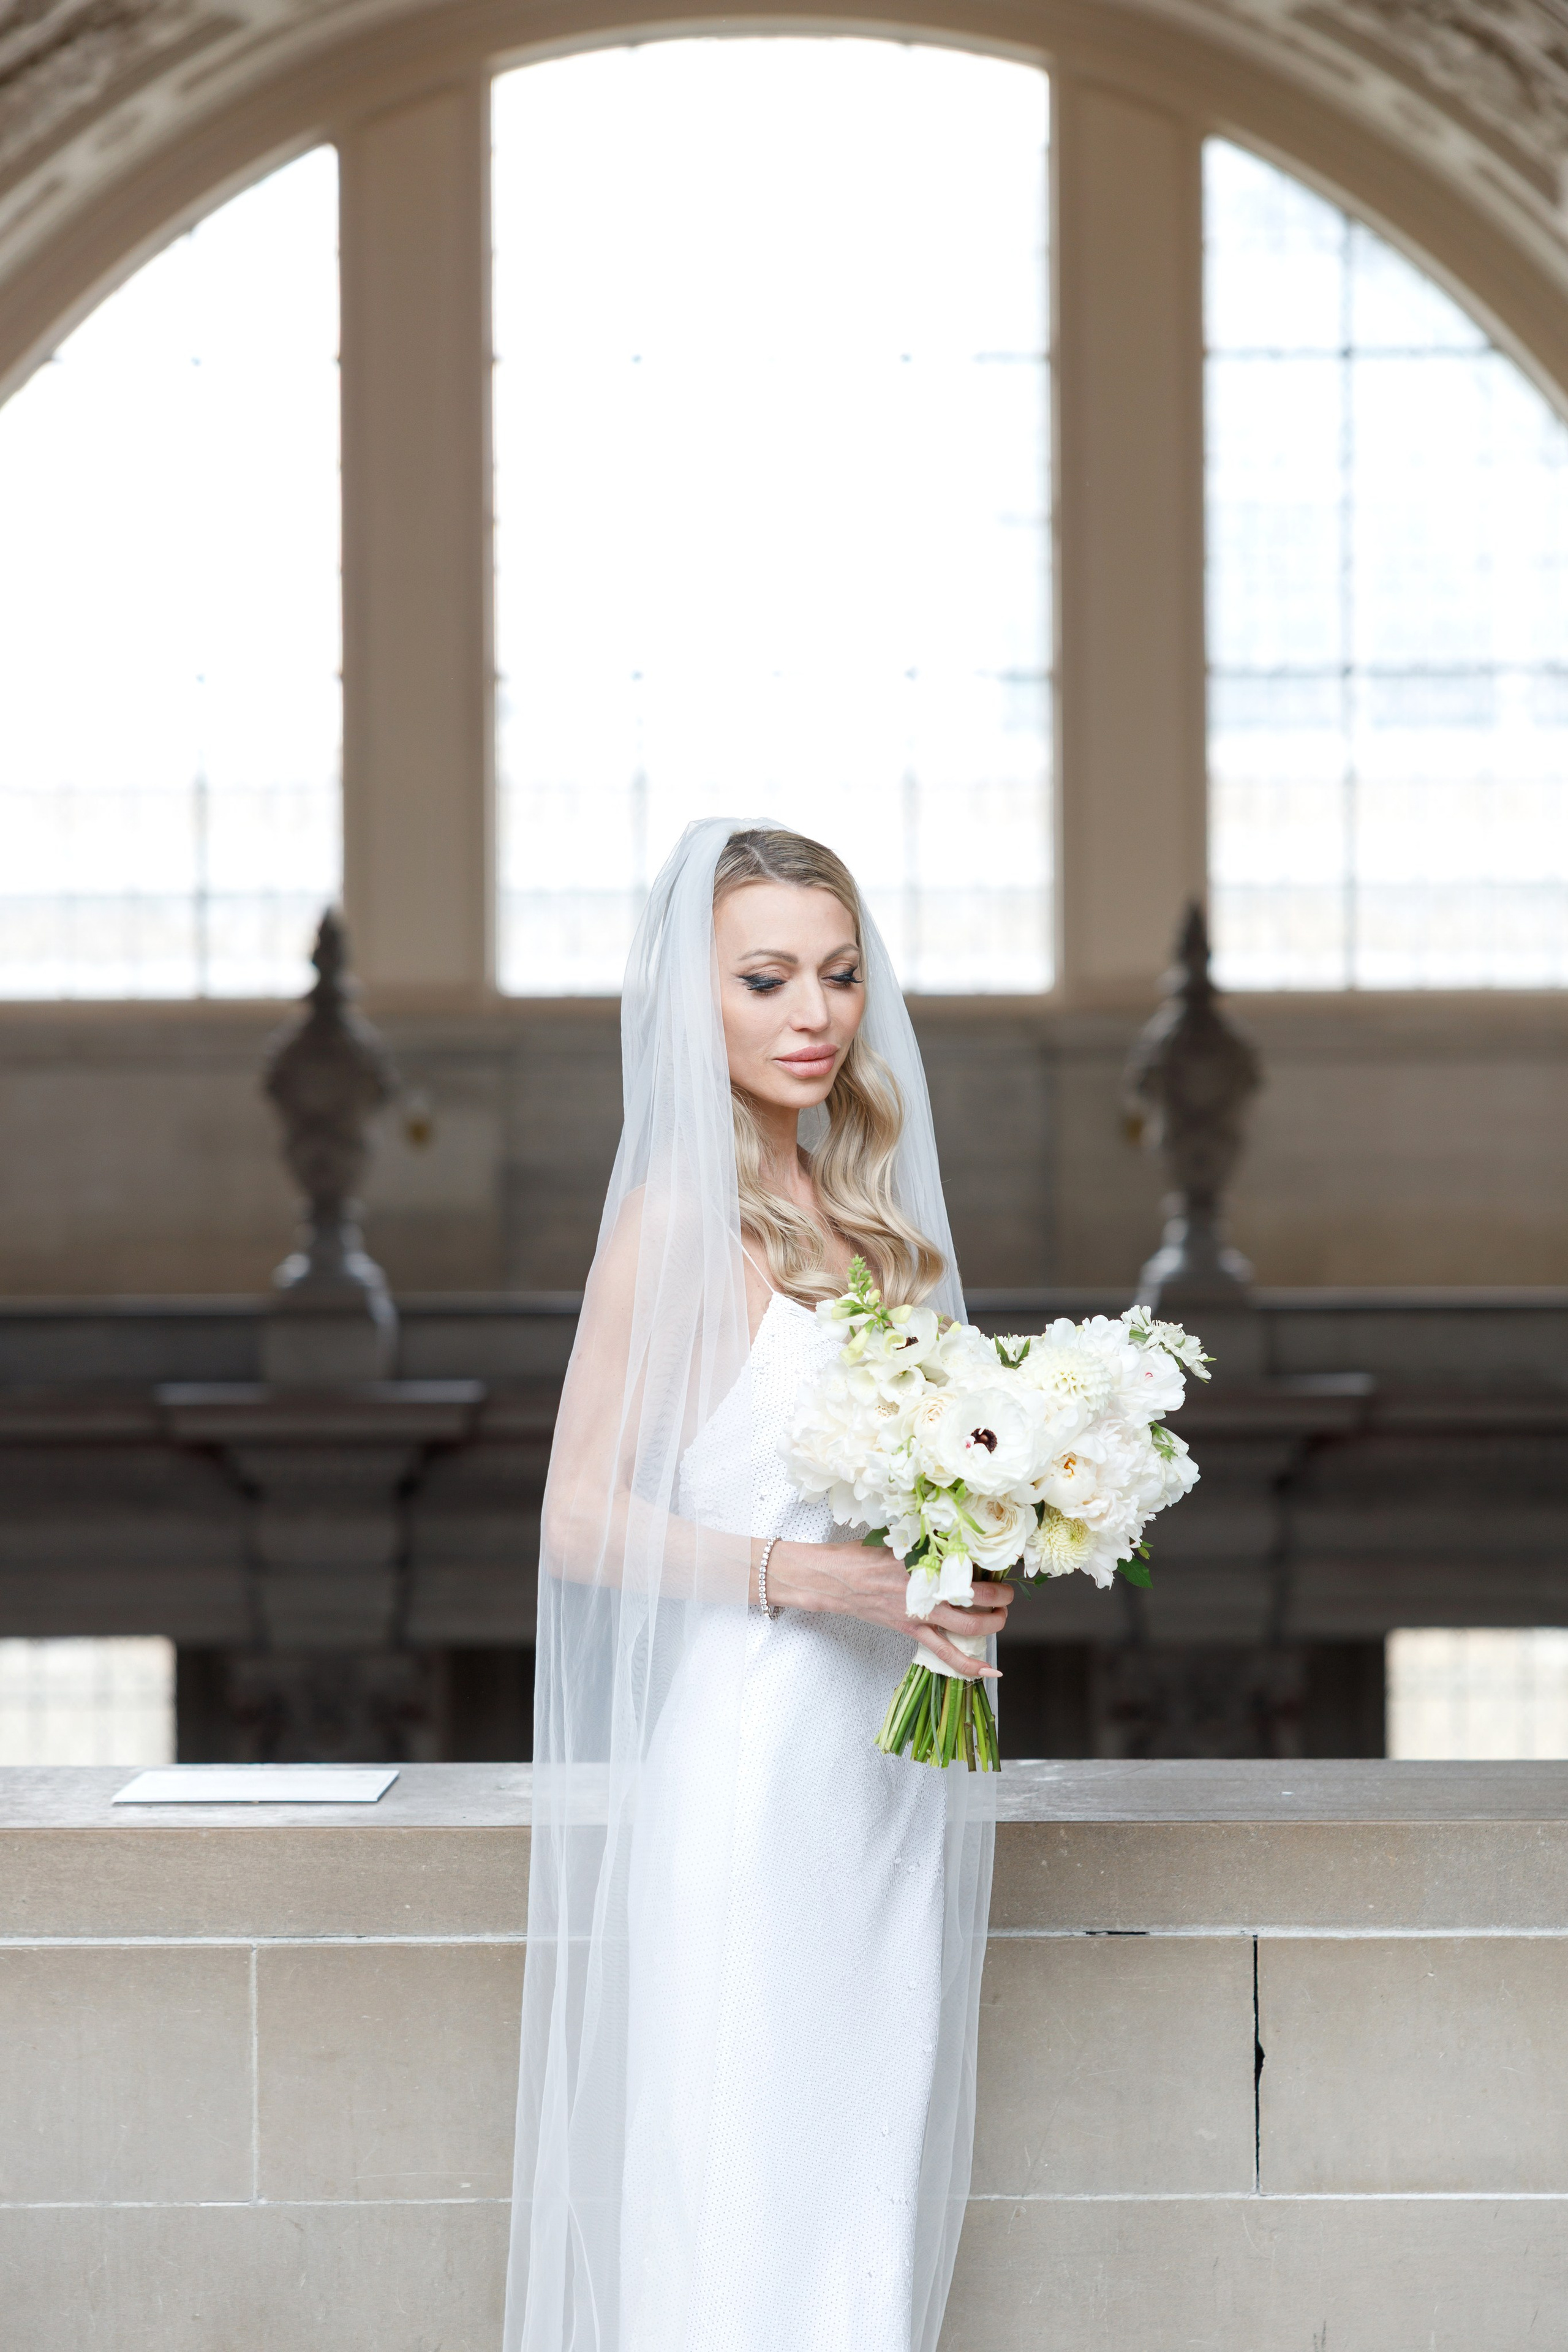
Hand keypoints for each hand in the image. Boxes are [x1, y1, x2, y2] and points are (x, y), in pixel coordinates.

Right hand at [762, 1538, 1011, 1679]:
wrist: (835, 1580)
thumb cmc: (862, 1556)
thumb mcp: (898, 1541)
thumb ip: (926, 1545)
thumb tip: (954, 1542)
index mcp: (924, 1561)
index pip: (968, 1565)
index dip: (990, 1567)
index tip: (999, 1564)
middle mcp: (926, 1589)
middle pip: (977, 1597)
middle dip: (1000, 1598)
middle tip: (1007, 1594)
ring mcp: (920, 1613)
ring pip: (968, 1626)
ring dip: (992, 1623)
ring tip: (1001, 1618)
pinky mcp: (912, 1630)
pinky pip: (947, 1653)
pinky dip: (969, 1665)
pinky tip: (989, 1671)